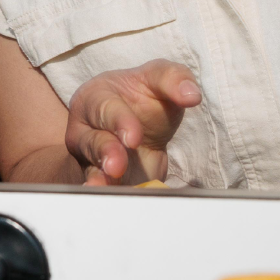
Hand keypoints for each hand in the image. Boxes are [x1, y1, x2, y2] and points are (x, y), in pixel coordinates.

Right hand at [65, 59, 201, 185]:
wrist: (144, 128)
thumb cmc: (145, 98)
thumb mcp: (160, 79)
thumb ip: (174, 79)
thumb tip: (192, 94)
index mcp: (95, 98)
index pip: (105, 108)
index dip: (119, 122)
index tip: (134, 138)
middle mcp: (87, 129)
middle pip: (92, 141)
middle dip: (105, 152)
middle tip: (117, 166)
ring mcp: (91, 158)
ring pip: (92, 168)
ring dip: (102, 178)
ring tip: (112, 184)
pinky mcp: (103, 181)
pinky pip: (103, 191)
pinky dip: (108, 196)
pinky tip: (110, 200)